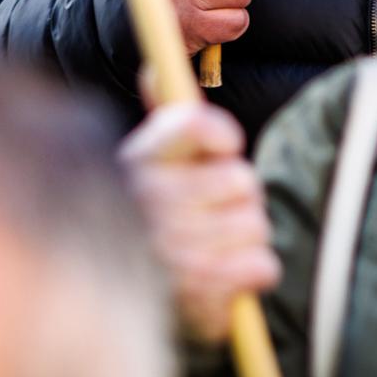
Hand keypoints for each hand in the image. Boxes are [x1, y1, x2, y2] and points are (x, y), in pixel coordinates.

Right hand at [121, 99, 280, 343]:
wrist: (114, 309)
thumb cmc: (145, 224)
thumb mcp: (144, 167)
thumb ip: (161, 117)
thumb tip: (154, 67)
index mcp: (139, 163)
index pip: (189, 125)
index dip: (219, 133)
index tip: (228, 145)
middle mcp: (151, 203)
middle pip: (241, 179)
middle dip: (239, 195)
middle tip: (215, 210)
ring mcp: (174, 250)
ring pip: (256, 223)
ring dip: (246, 236)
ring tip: (214, 247)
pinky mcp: (200, 295)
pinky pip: (261, 266)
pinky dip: (252, 272)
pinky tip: (226, 277)